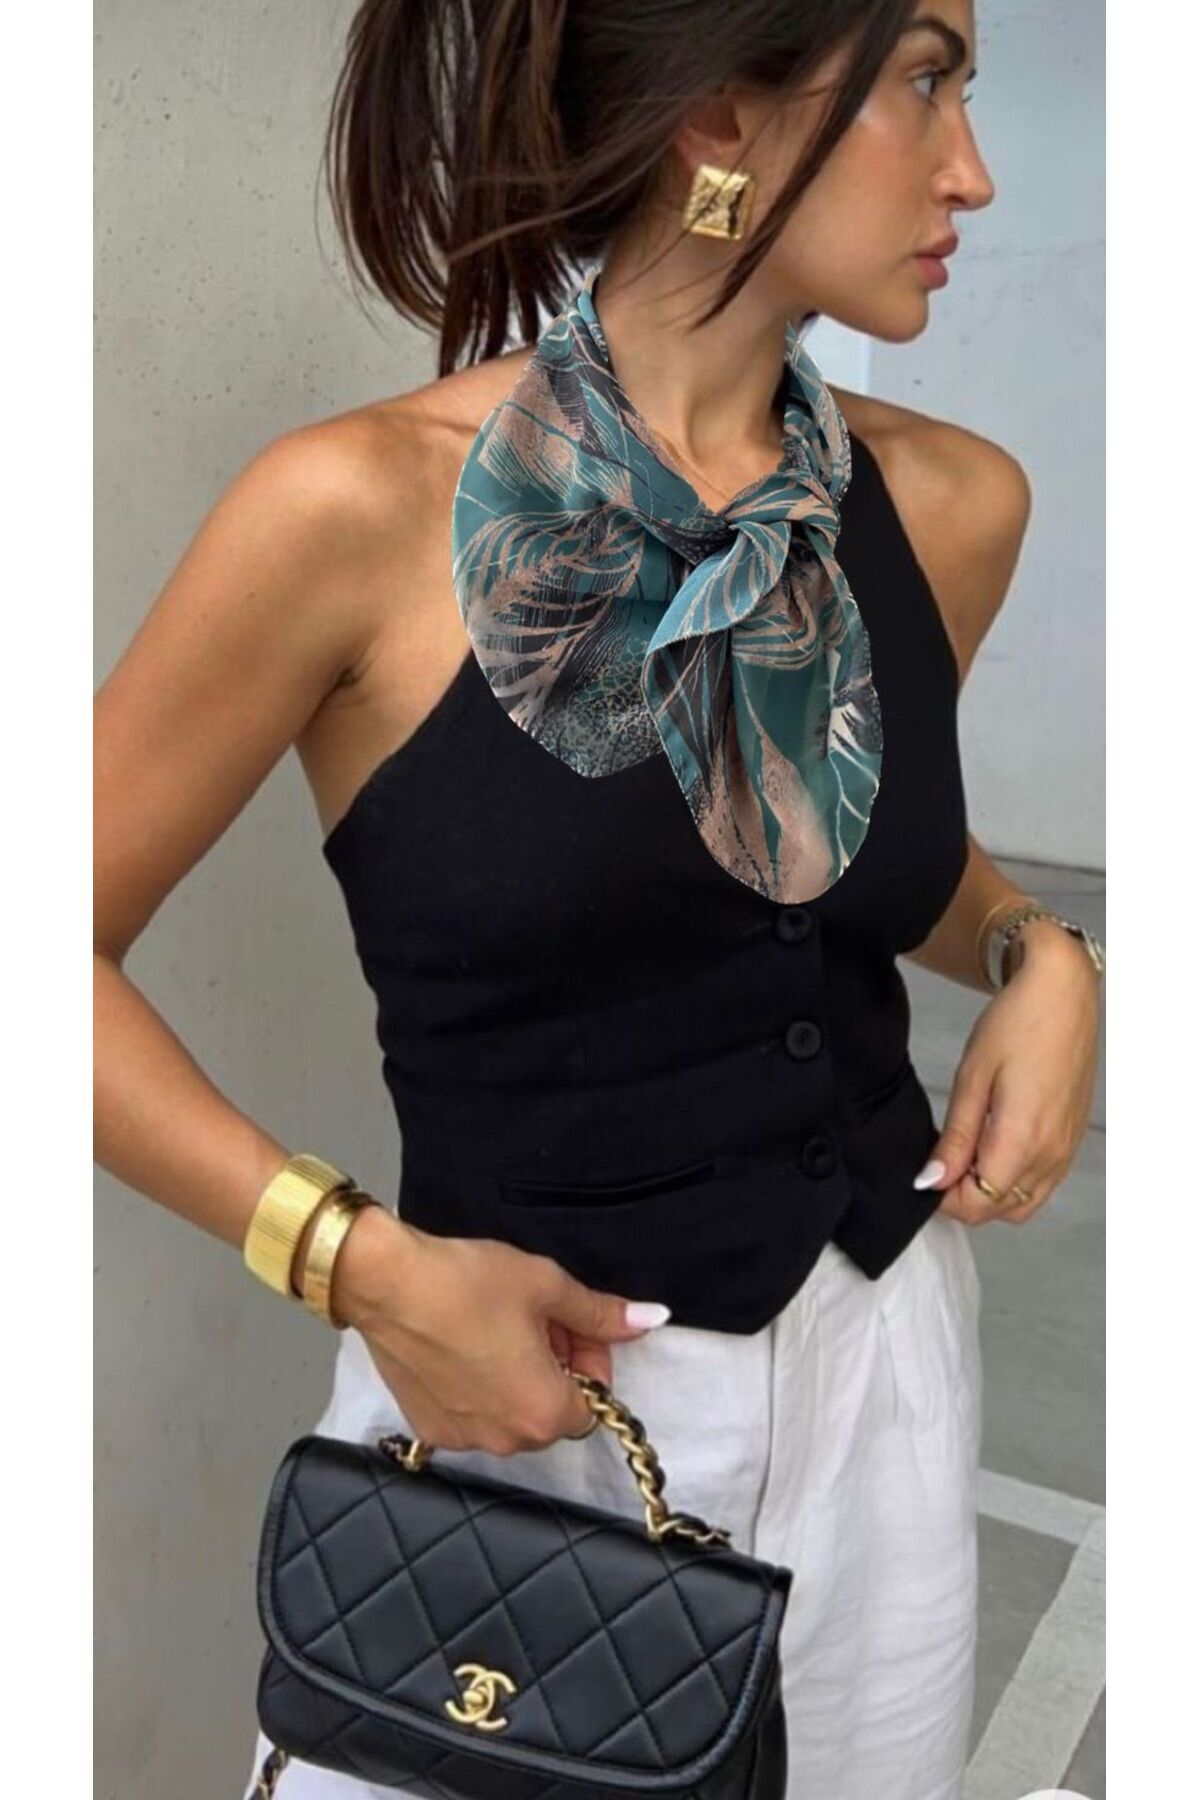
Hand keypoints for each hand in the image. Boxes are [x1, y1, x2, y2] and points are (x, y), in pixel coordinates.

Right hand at [330, 1205, 670, 1452]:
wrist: (387, 1282)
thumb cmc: (467, 1283)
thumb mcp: (547, 1286)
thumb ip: (602, 1313)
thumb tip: (651, 1319)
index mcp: (544, 1412)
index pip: (593, 1401)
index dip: (588, 1357)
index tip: (571, 1323)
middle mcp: (505, 1440)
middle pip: (552, 1411)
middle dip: (554, 1367)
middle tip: (534, 1318)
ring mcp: (463, 1439)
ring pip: (512, 1414)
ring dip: (517, 1378)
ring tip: (496, 1326)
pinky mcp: (429, 1428)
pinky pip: (473, 1416)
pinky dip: (478, 1388)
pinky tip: (463, 1344)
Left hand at [927, 927, 1101, 1225]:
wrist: (1063, 993)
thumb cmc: (1017, 1024)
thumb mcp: (972, 1077)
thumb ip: (956, 1137)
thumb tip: (932, 1180)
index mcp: (1023, 1139)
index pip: (977, 1203)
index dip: (944, 1198)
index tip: (925, 1175)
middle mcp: (1051, 1154)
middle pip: (1000, 1211)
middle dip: (964, 1200)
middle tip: (940, 1164)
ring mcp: (1067, 1149)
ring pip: (1024, 1205)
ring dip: (990, 1195)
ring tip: (964, 1157)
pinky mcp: (1073, 1139)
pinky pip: (1043, 1184)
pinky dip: (1015, 1183)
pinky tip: (993, 1150)